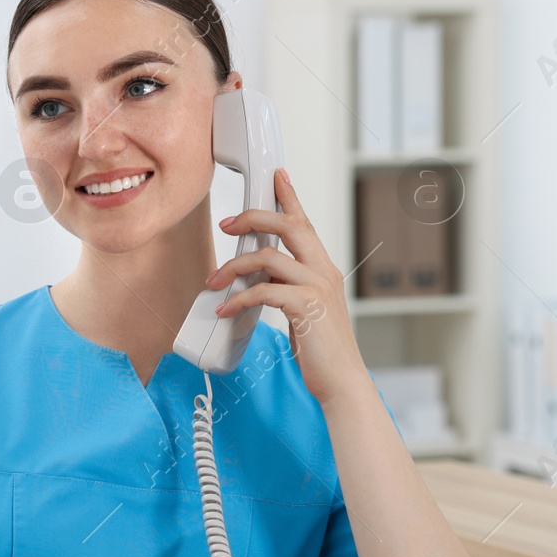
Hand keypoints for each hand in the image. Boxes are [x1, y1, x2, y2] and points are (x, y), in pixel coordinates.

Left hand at [207, 168, 371, 405]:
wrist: (342, 381)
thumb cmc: (322, 351)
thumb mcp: (306, 312)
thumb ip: (289, 290)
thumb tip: (259, 281)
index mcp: (324, 270)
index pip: (306, 224)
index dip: (290, 197)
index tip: (277, 175)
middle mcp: (323, 272)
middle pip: (289, 226)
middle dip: (254, 218)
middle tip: (227, 224)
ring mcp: (317, 288)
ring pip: (269, 257)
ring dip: (234, 267)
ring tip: (214, 281)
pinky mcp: (305, 307)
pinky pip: (263, 291)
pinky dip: (238, 299)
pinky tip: (225, 309)